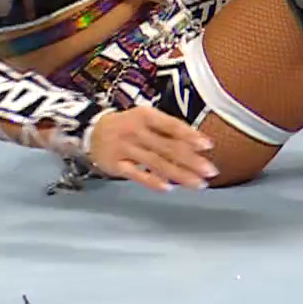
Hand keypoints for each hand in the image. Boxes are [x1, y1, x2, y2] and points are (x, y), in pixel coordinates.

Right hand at [88, 105, 216, 190]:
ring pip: (156, 163)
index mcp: (146, 116)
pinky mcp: (116, 165)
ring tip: (198, 183)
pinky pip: (137, 175)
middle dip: (191, 160)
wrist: (91, 132)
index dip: (190, 136)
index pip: (171, 126)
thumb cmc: (128, 125)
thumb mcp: (147, 119)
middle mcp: (136, 132)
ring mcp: (125, 149)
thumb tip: (198, 142)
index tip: (208, 146)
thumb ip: (168, 130)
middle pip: (167, 147)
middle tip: (211, 171)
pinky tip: (169, 187)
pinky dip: (153, 181)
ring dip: (180, 174)